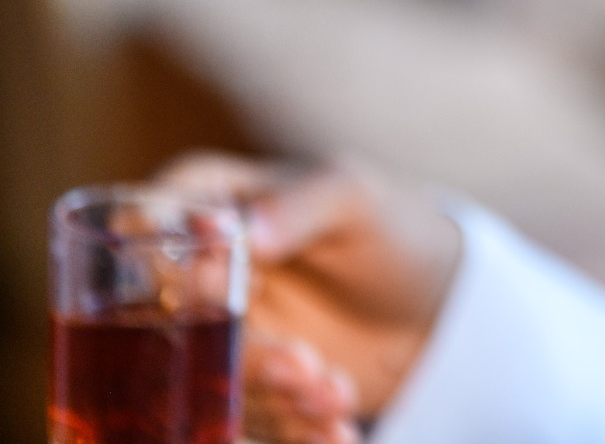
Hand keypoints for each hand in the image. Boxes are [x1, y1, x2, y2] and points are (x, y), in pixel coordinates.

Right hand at [155, 153, 461, 433]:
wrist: (438, 304)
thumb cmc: (394, 226)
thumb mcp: (355, 197)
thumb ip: (298, 205)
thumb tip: (236, 230)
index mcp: (210, 199)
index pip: (153, 224)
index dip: (174, 262)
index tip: (219, 287)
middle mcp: (200, 267)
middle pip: (177, 314)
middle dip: (239, 348)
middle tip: (300, 363)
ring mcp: (220, 331)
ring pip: (211, 373)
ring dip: (271, 392)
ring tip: (333, 392)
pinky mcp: (247, 384)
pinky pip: (249, 412)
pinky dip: (294, 426)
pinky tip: (338, 428)